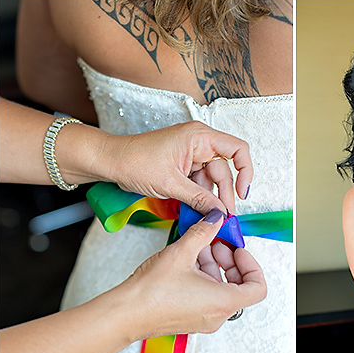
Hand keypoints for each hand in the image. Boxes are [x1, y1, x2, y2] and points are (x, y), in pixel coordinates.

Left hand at [101, 121, 252, 215]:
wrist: (108, 161)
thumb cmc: (133, 160)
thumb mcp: (170, 183)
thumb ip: (199, 198)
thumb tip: (219, 211)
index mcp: (199, 137)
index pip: (237, 149)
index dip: (245, 171)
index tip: (241, 192)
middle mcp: (198, 142)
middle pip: (224, 169)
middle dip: (224, 193)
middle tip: (223, 215)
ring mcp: (191, 153)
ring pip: (212, 178)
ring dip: (211, 197)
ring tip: (209, 215)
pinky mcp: (184, 164)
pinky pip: (200, 181)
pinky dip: (200, 195)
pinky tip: (198, 209)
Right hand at [114, 208, 266, 341]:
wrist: (124, 314)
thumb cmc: (150, 292)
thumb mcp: (182, 252)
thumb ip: (204, 232)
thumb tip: (216, 219)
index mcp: (224, 302)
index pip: (258, 287)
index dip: (252, 265)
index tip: (237, 250)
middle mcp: (218, 315)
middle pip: (240, 286)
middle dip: (230, 261)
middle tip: (216, 244)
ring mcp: (205, 319)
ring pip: (222, 289)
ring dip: (215, 267)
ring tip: (197, 248)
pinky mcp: (191, 319)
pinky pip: (208, 297)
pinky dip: (204, 278)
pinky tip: (187, 262)